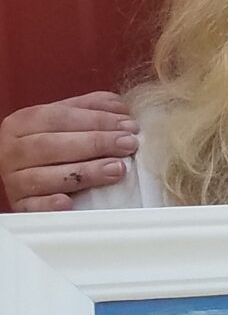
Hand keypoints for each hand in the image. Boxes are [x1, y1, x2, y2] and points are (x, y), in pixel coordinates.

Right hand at [2, 92, 136, 211]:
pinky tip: (70, 202)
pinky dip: (49, 205)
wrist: (23, 171)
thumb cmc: (51, 141)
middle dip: (94, 144)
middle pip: (51, 146)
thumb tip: (122, 110)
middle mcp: (13, 151)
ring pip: (44, 177)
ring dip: (84, 173)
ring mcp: (14, 180)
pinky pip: (32, 207)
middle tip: (127, 145)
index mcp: (22, 123)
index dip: (96, 120)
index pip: (58, 117)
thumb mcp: (65, 117)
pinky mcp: (20, 205)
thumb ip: (91, 108)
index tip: (128, 126)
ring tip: (116, 169)